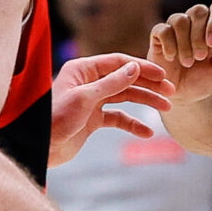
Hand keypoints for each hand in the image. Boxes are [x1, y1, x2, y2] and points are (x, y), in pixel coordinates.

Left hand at [50, 52, 172, 163]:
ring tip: (166, 108)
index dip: (142, 68)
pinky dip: (133, 124)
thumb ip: (112, 83)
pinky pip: (118, 118)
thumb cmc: (56, 118)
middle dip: (149, 85)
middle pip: (125, 79)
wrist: (40, 147)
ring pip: (125, 97)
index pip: (119, 63)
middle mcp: (89, 82)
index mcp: (83, 70)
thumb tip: (135, 67)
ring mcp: (92, 101)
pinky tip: (147, 132)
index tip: (163, 76)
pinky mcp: (93, 119)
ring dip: (146, 102)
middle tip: (171, 93)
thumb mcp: (85, 98)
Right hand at [148, 2, 211, 104]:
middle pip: (198, 11)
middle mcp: (194, 22)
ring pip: (180, 19)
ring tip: (188, 62)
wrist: (185, 95)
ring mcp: (175, 27)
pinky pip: (162, 29)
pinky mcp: (158, 35)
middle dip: (200, 36)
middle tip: (200, 57)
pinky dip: (169, 44)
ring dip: (185, 44)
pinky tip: (172, 57)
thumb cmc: (205, 78)